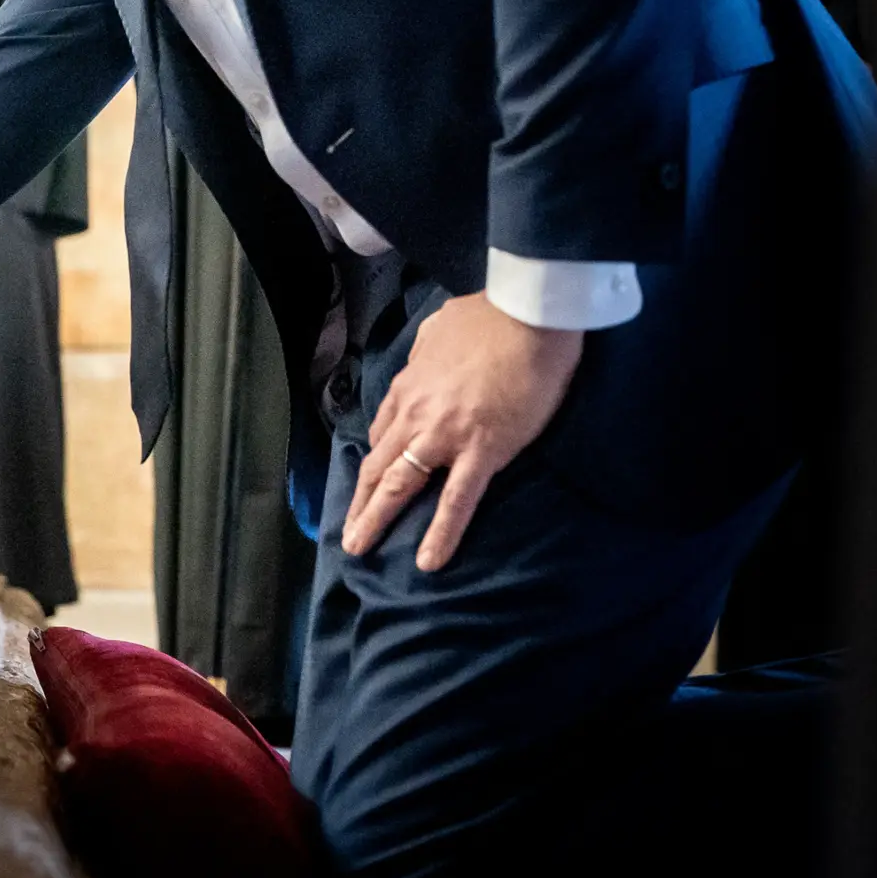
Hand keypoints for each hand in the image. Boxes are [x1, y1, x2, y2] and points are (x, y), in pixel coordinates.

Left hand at [341, 293, 582, 571]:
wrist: (528, 316)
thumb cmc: (491, 318)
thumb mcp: (441, 327)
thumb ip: (426, 348)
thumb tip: (426, 353)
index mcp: (409, 386)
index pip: (383, 432)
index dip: (374, 463)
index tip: (369, 484)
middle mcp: (415, 414)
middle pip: (378, 466)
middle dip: (360, 503)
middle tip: (348, 535)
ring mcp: (444, 435)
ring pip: (401, 485)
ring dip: (376, 520)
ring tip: (361, 550)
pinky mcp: (482, 451)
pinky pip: (457, 501)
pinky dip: (440, 533)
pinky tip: (428, 561)